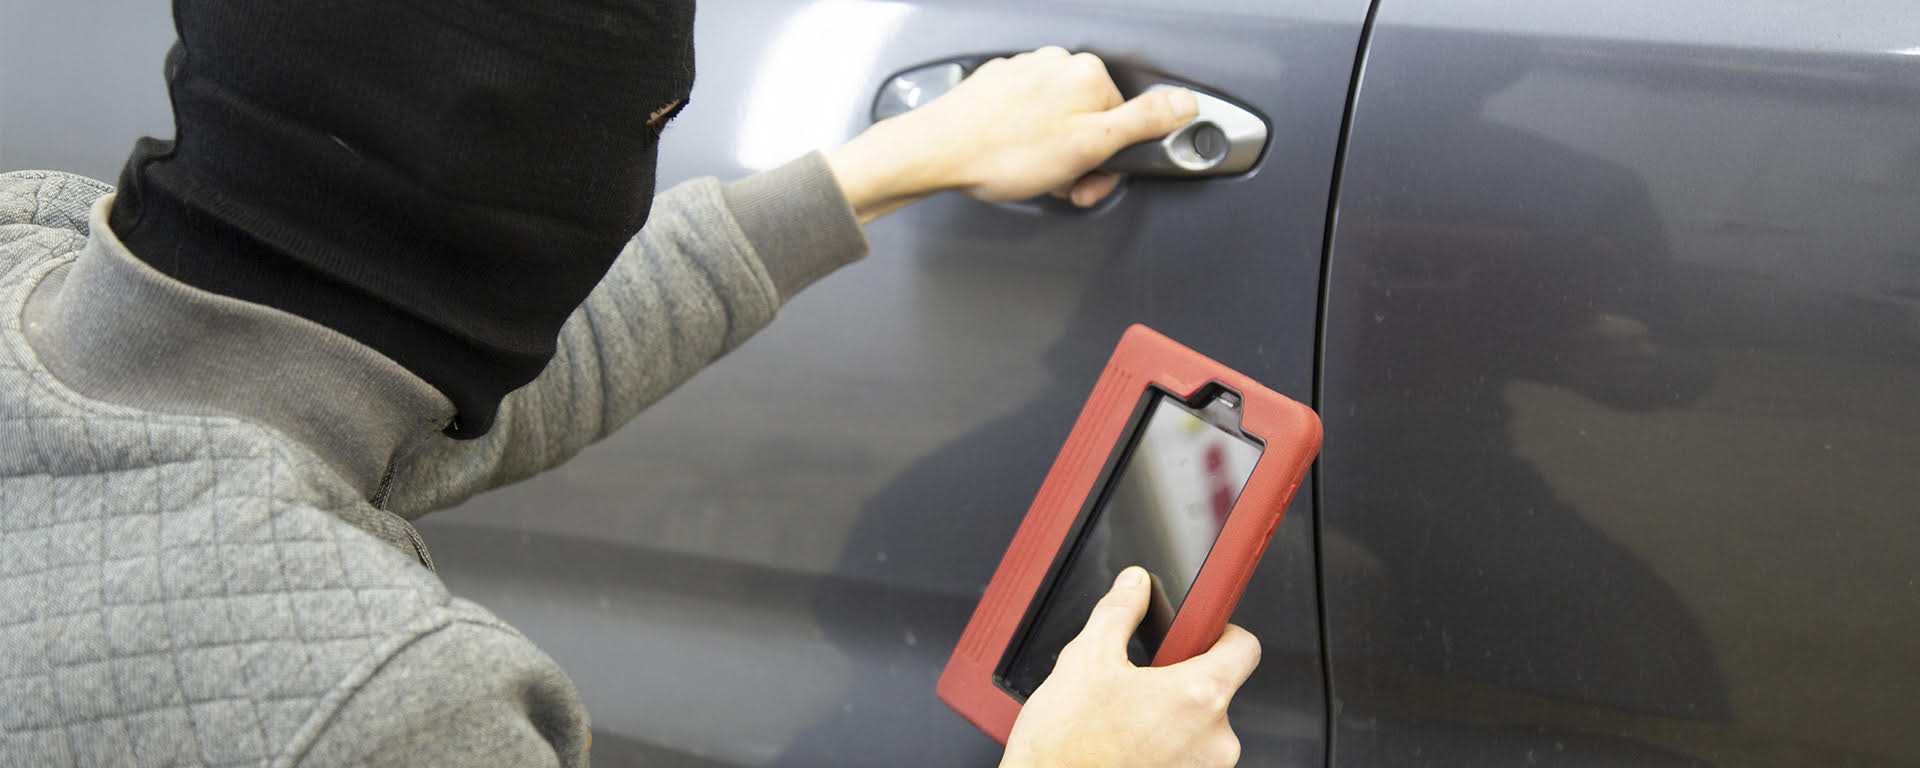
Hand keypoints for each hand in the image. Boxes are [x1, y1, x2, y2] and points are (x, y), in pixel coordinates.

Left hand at [826, 47, 1199, 221]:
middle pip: (1092, 122)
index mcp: (1087, 75)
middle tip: (1061, 185)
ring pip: (1059, 124)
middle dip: (1082, 162)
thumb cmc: (1003, 152)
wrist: (935, 151)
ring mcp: (1024, 74)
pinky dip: (1026, 144)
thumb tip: (1185, 104)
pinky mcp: (997, 89)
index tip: (1091, 182)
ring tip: (1031, 176)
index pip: (1125, 122)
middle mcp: (1056, 64)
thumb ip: (1143, 123)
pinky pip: (1027, 121)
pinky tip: (1011, 162)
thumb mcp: (1089, 146)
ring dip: (1054, 158)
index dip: (1111, 163)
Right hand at [1000, 566, 1259, 767]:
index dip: (1220, 632)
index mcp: (1199, 696)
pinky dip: (1164, 752)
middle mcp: (1215, 740)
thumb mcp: (1085, 660)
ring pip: (1199, 730)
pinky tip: (1127, 749)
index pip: (1244, 647)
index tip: (1200, 633)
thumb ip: (1119, 612)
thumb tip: (1133, 587)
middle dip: (1180, 682)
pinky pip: (1187, 760)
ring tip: (1125, 723)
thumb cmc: (1066, 747)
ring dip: (1170, 721)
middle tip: (1138, 685)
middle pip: (1216, 691)